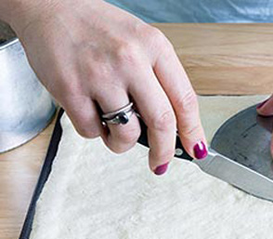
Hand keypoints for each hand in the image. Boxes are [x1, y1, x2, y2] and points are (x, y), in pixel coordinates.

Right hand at [5, 0, 205, 174]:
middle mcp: (130, 60)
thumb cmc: (98, 27)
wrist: (49, 5)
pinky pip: (91, 131)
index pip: (185, 99)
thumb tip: (173, 126)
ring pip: (126, 134)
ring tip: (117, 131)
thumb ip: (159, 79)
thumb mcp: (141, 41)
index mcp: (154, 46)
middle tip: (160, 163)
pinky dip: (95, 132)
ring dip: (123, 144)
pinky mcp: (70, 89)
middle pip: (162, 122)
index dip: (193, 131)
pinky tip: (92, 113)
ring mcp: (99, 75)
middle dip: (165, 151)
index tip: (196, 148)